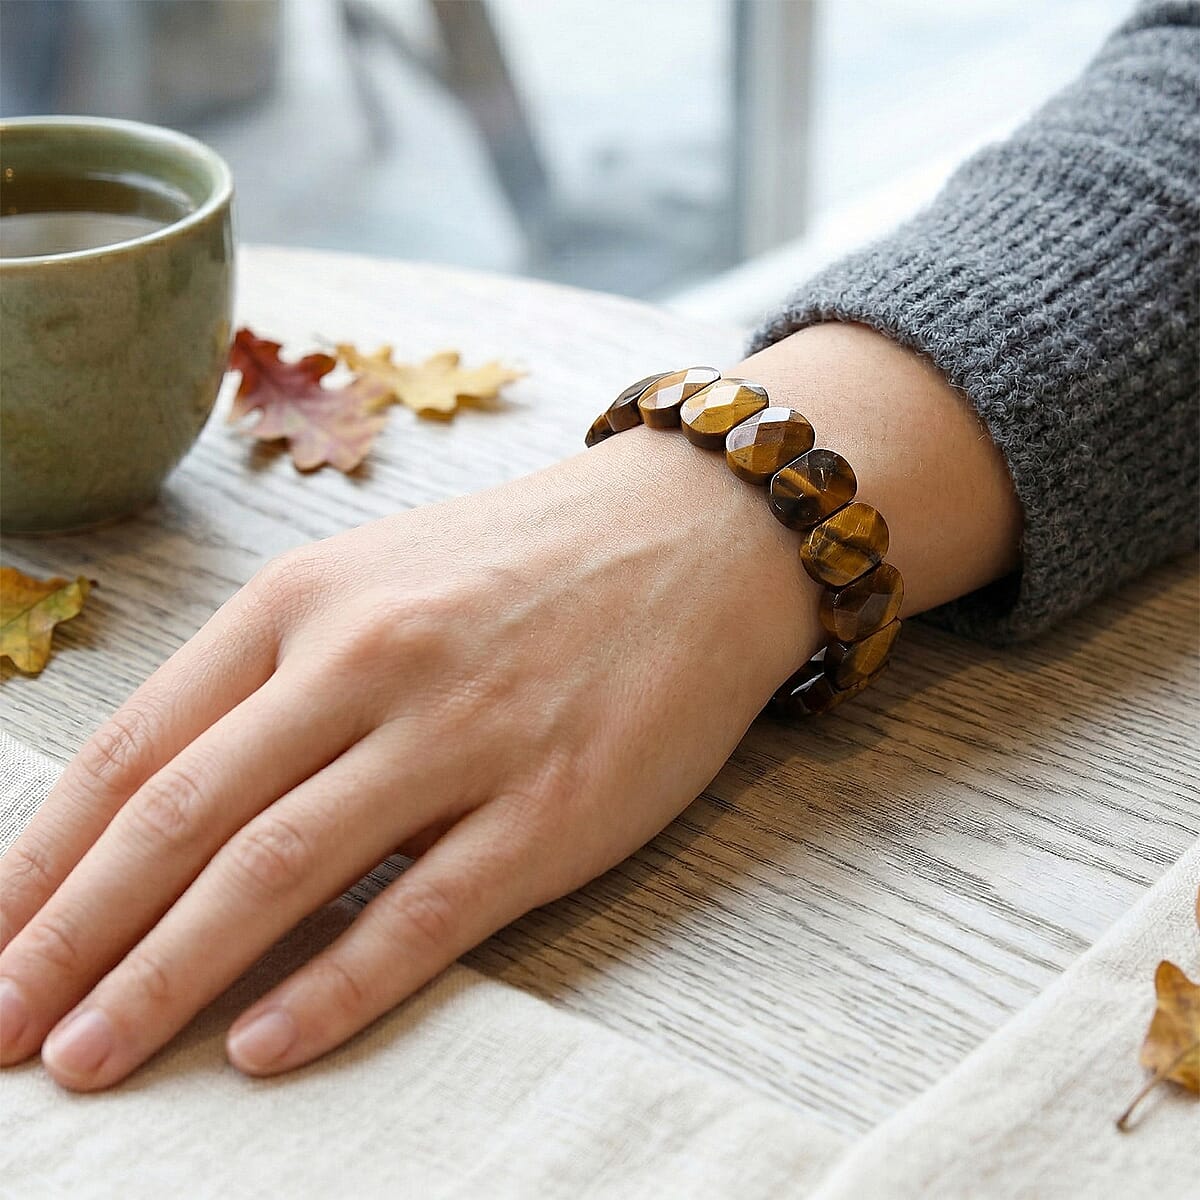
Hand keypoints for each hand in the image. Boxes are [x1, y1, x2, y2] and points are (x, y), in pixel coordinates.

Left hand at [0, 420, 816, 1090]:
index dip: (41, 860)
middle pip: (185, 819)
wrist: (698, 533)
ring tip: (91, 1058)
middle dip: (72, 939)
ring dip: (167, 976)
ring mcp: (466, 732)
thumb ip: (274, 681)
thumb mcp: (378, 581)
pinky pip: (423, 909)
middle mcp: (372, 660)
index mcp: (308, 601)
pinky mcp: (555, 803)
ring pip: (283, 869)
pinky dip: (333, 987)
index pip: (139, 748)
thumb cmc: (528, 563)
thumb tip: (162, 812)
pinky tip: (261, 1046)